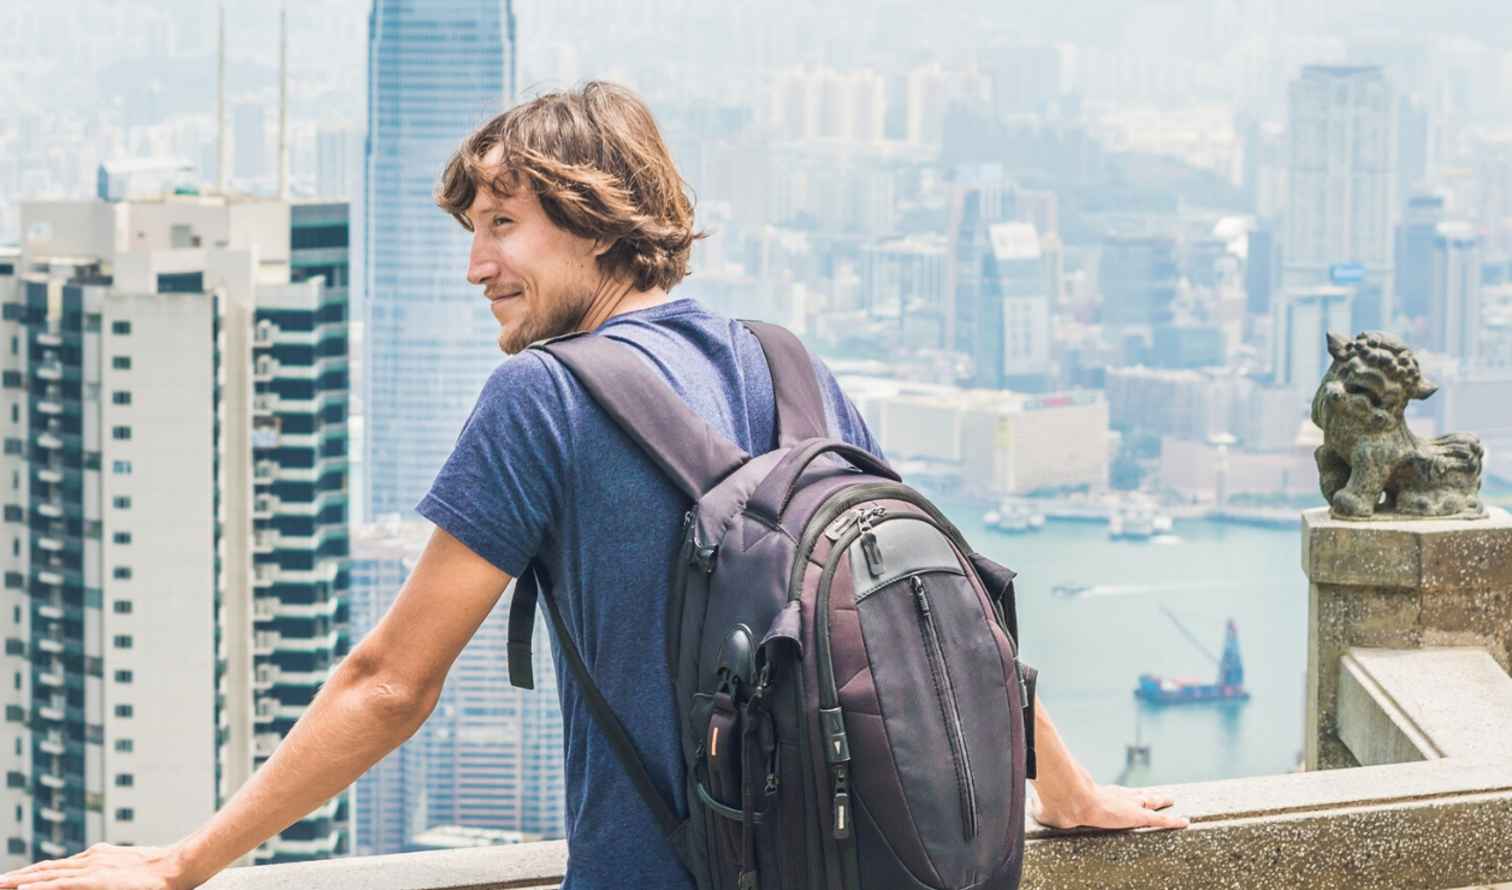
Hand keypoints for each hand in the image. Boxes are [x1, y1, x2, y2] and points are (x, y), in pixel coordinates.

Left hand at [0, 843, 189, 889]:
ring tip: (1, 884)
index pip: (58, 865)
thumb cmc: (159, 873)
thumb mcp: (127, 869)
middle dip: (20, 875)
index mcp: (97, 856)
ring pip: (47, 874)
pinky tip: (22, 889)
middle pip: (47, 868)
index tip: (17, 878)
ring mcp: (91, 868)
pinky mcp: (95, 881)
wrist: (175, 867)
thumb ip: (108, 871)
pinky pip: (60, 885)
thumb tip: (98, 879)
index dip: (35, 872)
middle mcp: (90, 858)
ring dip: (21, 880)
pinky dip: (39, 886)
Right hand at [1030, 783, 1189, 831]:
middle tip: (1156, 794)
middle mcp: (1114, 796)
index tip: (1125, 795)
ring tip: (1171, 800)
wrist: (1068, 799)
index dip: (1121, 796)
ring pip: (1149, 803)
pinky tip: (1185, 822)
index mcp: (1096, 796)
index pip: (1112, 795)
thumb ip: (1044, 808)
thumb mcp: (1047, 808)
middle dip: (1145, 795)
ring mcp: (1126, 804)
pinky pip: (1159, 820)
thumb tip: (1033, 805)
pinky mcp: (1136, 815)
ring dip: (1160, 803)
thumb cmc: (1057, 802)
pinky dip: (1172, 821)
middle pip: (1134, 794)